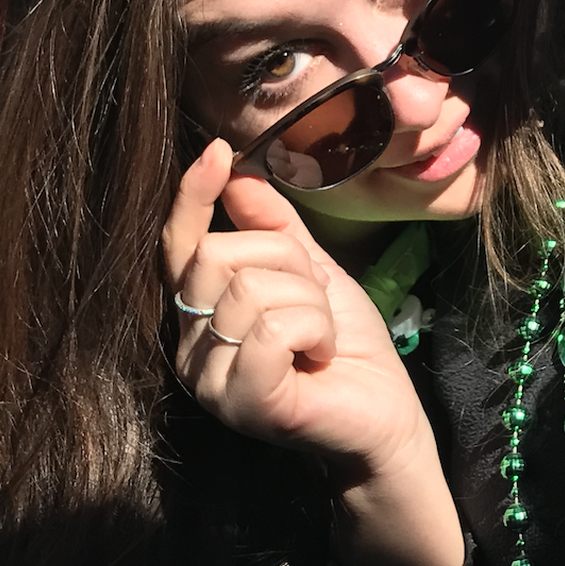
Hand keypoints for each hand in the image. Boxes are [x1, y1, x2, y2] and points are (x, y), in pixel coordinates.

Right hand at [163, 139, 433, 478]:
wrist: (385, 413)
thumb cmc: (347, 346)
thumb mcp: (314, 270)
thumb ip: (275, 226)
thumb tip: (237, 173)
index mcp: (199, 315)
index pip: (179, 244)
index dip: (192, 196)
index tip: (216, 151)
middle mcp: (188, 348)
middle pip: (218, 256)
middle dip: (286, 263)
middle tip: (315, 303)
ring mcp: (209, 380)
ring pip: (250, 289)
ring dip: (309, 303)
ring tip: (320, 337)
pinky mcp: (243, 401)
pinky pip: (272, 328)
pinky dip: (314, 329)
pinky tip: (320, 356)